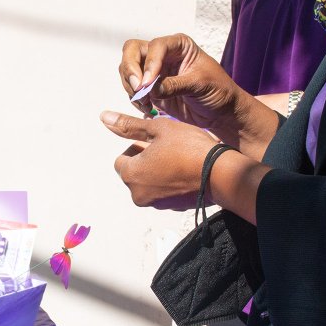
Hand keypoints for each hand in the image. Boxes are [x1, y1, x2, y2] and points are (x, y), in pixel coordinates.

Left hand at [100, 111, 221, 209]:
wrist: (222, 174)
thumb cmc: (189, 147)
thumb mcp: (158, 129)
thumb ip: (130, 126)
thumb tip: (104, 117)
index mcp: (130, 174)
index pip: (121, 159)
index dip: (137, 147)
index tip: (155, 141)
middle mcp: (138, 194)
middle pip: (135, 172)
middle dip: (147, 160)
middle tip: (168, 148)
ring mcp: (156, 204)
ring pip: (150, 182)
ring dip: (159, 171)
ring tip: (179, 159)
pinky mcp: (172, 208)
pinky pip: (165, 192)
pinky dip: (171, 182)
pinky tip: (187, 171)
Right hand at [119, 34, 258, 144]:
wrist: (220, 112)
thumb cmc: (218, 91)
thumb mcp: (200, 85)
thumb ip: (174, 85)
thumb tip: (150, 89)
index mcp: (179, 45)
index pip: (155, 46)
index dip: (149, 63)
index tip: (147, 84)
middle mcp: (163, 54)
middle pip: (132, 51)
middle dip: (130, 70)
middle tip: (137, 89)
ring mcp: (154, 71)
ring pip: (128, 70)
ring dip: (131, 87)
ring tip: (146, 103)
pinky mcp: (149, 88)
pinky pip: (132, 89)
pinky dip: (134, 99)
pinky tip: (147, 108)